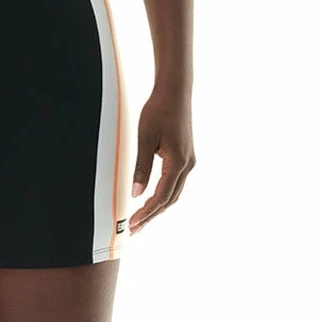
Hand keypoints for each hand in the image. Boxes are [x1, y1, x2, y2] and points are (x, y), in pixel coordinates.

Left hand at [129, 88, 195, 235]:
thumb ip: (141, 167)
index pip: (161, 196)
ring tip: (141, 220)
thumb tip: (136, 193)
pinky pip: (175, 183)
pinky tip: (152, 200)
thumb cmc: (158, 111)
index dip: (147, 213)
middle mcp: (187, 165)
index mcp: (177, 162)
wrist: (175, 92)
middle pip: (170, 199)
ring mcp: (189, 161)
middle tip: (134, 229)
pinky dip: (164, 195)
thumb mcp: (144, 138)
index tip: (133, 224)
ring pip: (174, 193)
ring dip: (158, 208)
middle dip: (152, 216)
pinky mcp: (186, 157)